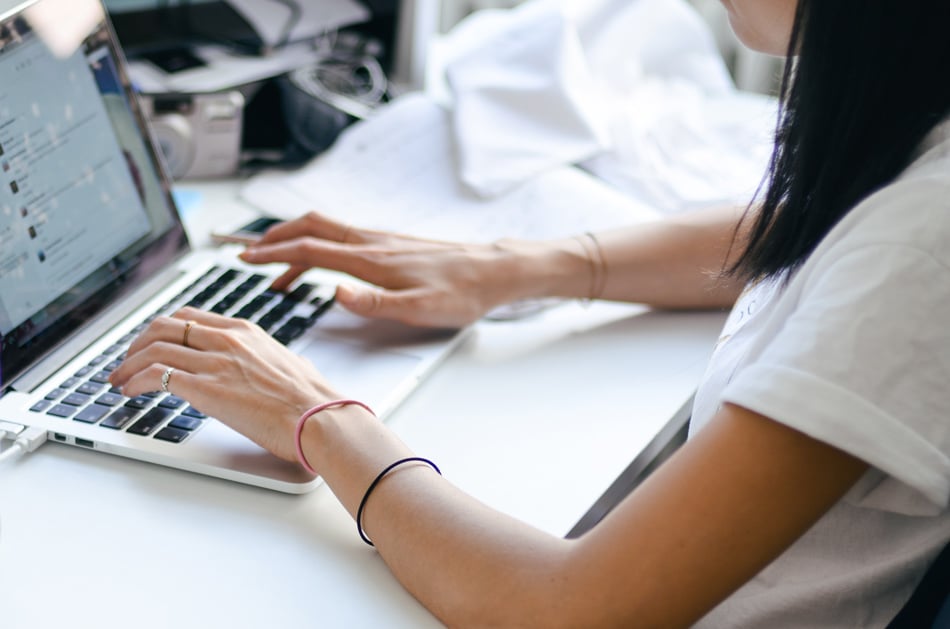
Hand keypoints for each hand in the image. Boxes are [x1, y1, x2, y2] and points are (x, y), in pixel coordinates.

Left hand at [109, 307, 346, 461]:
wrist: (319, 418)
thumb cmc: (311, 399)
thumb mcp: (289, 365)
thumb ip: (270, 360)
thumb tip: (271, 367)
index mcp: (245, 331)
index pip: (190, 317)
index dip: (162, 329)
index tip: (151, 344)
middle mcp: (226, 340)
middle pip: (164, 326)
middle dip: (137, 343)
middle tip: (127, 362)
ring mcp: (215, 361)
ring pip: (153, 348)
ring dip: (127, 364)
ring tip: (118, 380)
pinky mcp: (206, 387)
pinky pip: (155, 375)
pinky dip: (134, 381)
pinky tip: (130, 392)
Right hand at [239, 211, 512, 327]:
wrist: (494, 271)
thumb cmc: (462, 292)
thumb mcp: (420, 309)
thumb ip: (375, 303)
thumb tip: (335, 293)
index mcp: (372, 259)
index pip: (310, 250)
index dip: (273, 254)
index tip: (245, 259)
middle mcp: (372, 242)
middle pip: (311, 227)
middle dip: (275, 237)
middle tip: (250, 252)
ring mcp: (382, 240)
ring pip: (326, 229)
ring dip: (296, 240)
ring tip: (278, 265)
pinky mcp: (392, 244)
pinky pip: (343, 237)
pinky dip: (320, 244)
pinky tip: (324, 263)